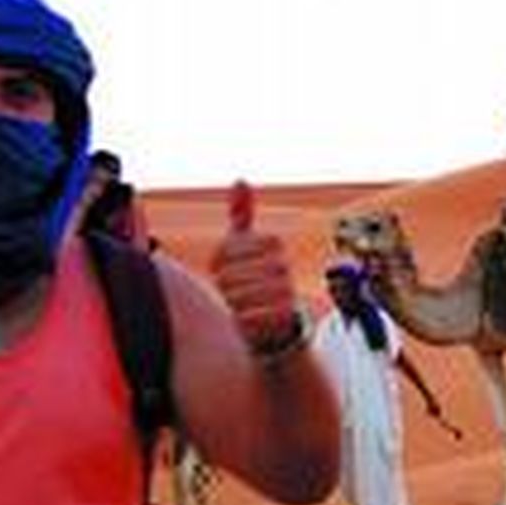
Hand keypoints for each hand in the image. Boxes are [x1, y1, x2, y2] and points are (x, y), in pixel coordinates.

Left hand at [212, 181, 301, 354]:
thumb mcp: (247, 246)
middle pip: (228, 275)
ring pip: (236, 296)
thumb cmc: (257, 280)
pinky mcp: (286, 316)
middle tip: (237, 291)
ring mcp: (287, 289)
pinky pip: (247, 316)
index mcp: (272, 244)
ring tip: (245, 305)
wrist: (280, 324)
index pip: (224, 250)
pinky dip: (242, 321)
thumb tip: (240, 179)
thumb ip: (242, 216)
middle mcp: (283, 264)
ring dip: (234, 304)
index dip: (218, 263)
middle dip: (226, 287)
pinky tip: (252, 319)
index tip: (228, 269)